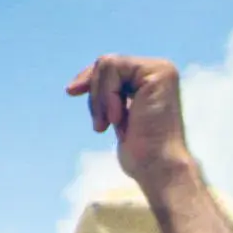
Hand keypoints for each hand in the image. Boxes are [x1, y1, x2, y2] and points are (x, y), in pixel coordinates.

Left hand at [68, 53, 194, 189]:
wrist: (158, 169)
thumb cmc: (140, 154)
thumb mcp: (119, 117)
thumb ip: (111, 95)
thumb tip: (82, 81)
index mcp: (153, 79)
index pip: (111, 66)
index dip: (90, 79)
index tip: (71, 91)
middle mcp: (160, 70)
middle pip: (107, 63)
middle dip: (95, 94)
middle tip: (100, 126)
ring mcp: (161, 70)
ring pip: (107, 64)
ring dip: (100, 98)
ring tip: (106, 125)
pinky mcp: (158, 73)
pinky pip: (113, 68)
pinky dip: (107, 94)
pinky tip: (116, 119)